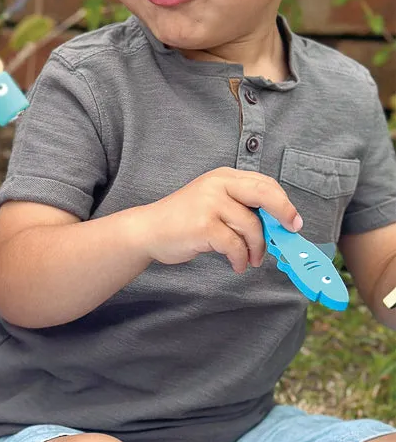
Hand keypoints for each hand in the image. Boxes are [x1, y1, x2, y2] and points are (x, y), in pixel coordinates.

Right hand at [138, 168, 302, 274]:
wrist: (147, 230)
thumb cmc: (182, 220)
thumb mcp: (211, 202)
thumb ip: (238, 206)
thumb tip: (275, 224)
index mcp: (223, 177)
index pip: (264, 184)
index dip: (283, 203)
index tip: (293, 221)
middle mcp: (217, 185)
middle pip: (265, 195)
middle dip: (283, 215)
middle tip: (290, 234)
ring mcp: (210, 204)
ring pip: (251, 226)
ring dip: (257, 249)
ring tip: (251, 260)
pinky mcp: (204, 226)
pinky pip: (235, 245)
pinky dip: (241, 258)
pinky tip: (238, 265)